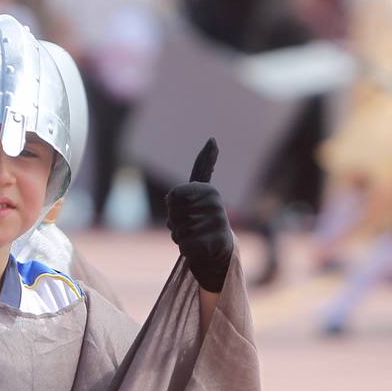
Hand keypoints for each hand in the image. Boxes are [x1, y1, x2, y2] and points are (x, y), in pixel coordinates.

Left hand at [165, 138, 231, 292]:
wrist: (219, 251)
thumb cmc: (202, 218)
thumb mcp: (199, 191)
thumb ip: (205, 165)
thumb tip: (213, 140)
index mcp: (209, 190)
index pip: (173, 196)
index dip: (172, 206)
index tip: (182, 206)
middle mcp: (216, 205)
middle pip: (173, 215)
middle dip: (175, 223)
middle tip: (190, 225)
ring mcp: (217, 224)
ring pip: (178, 232)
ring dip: (180, 237)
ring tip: (196, 236)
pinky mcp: (216, 244)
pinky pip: (185, 247)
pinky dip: (186, 250)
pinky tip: (199, 248)